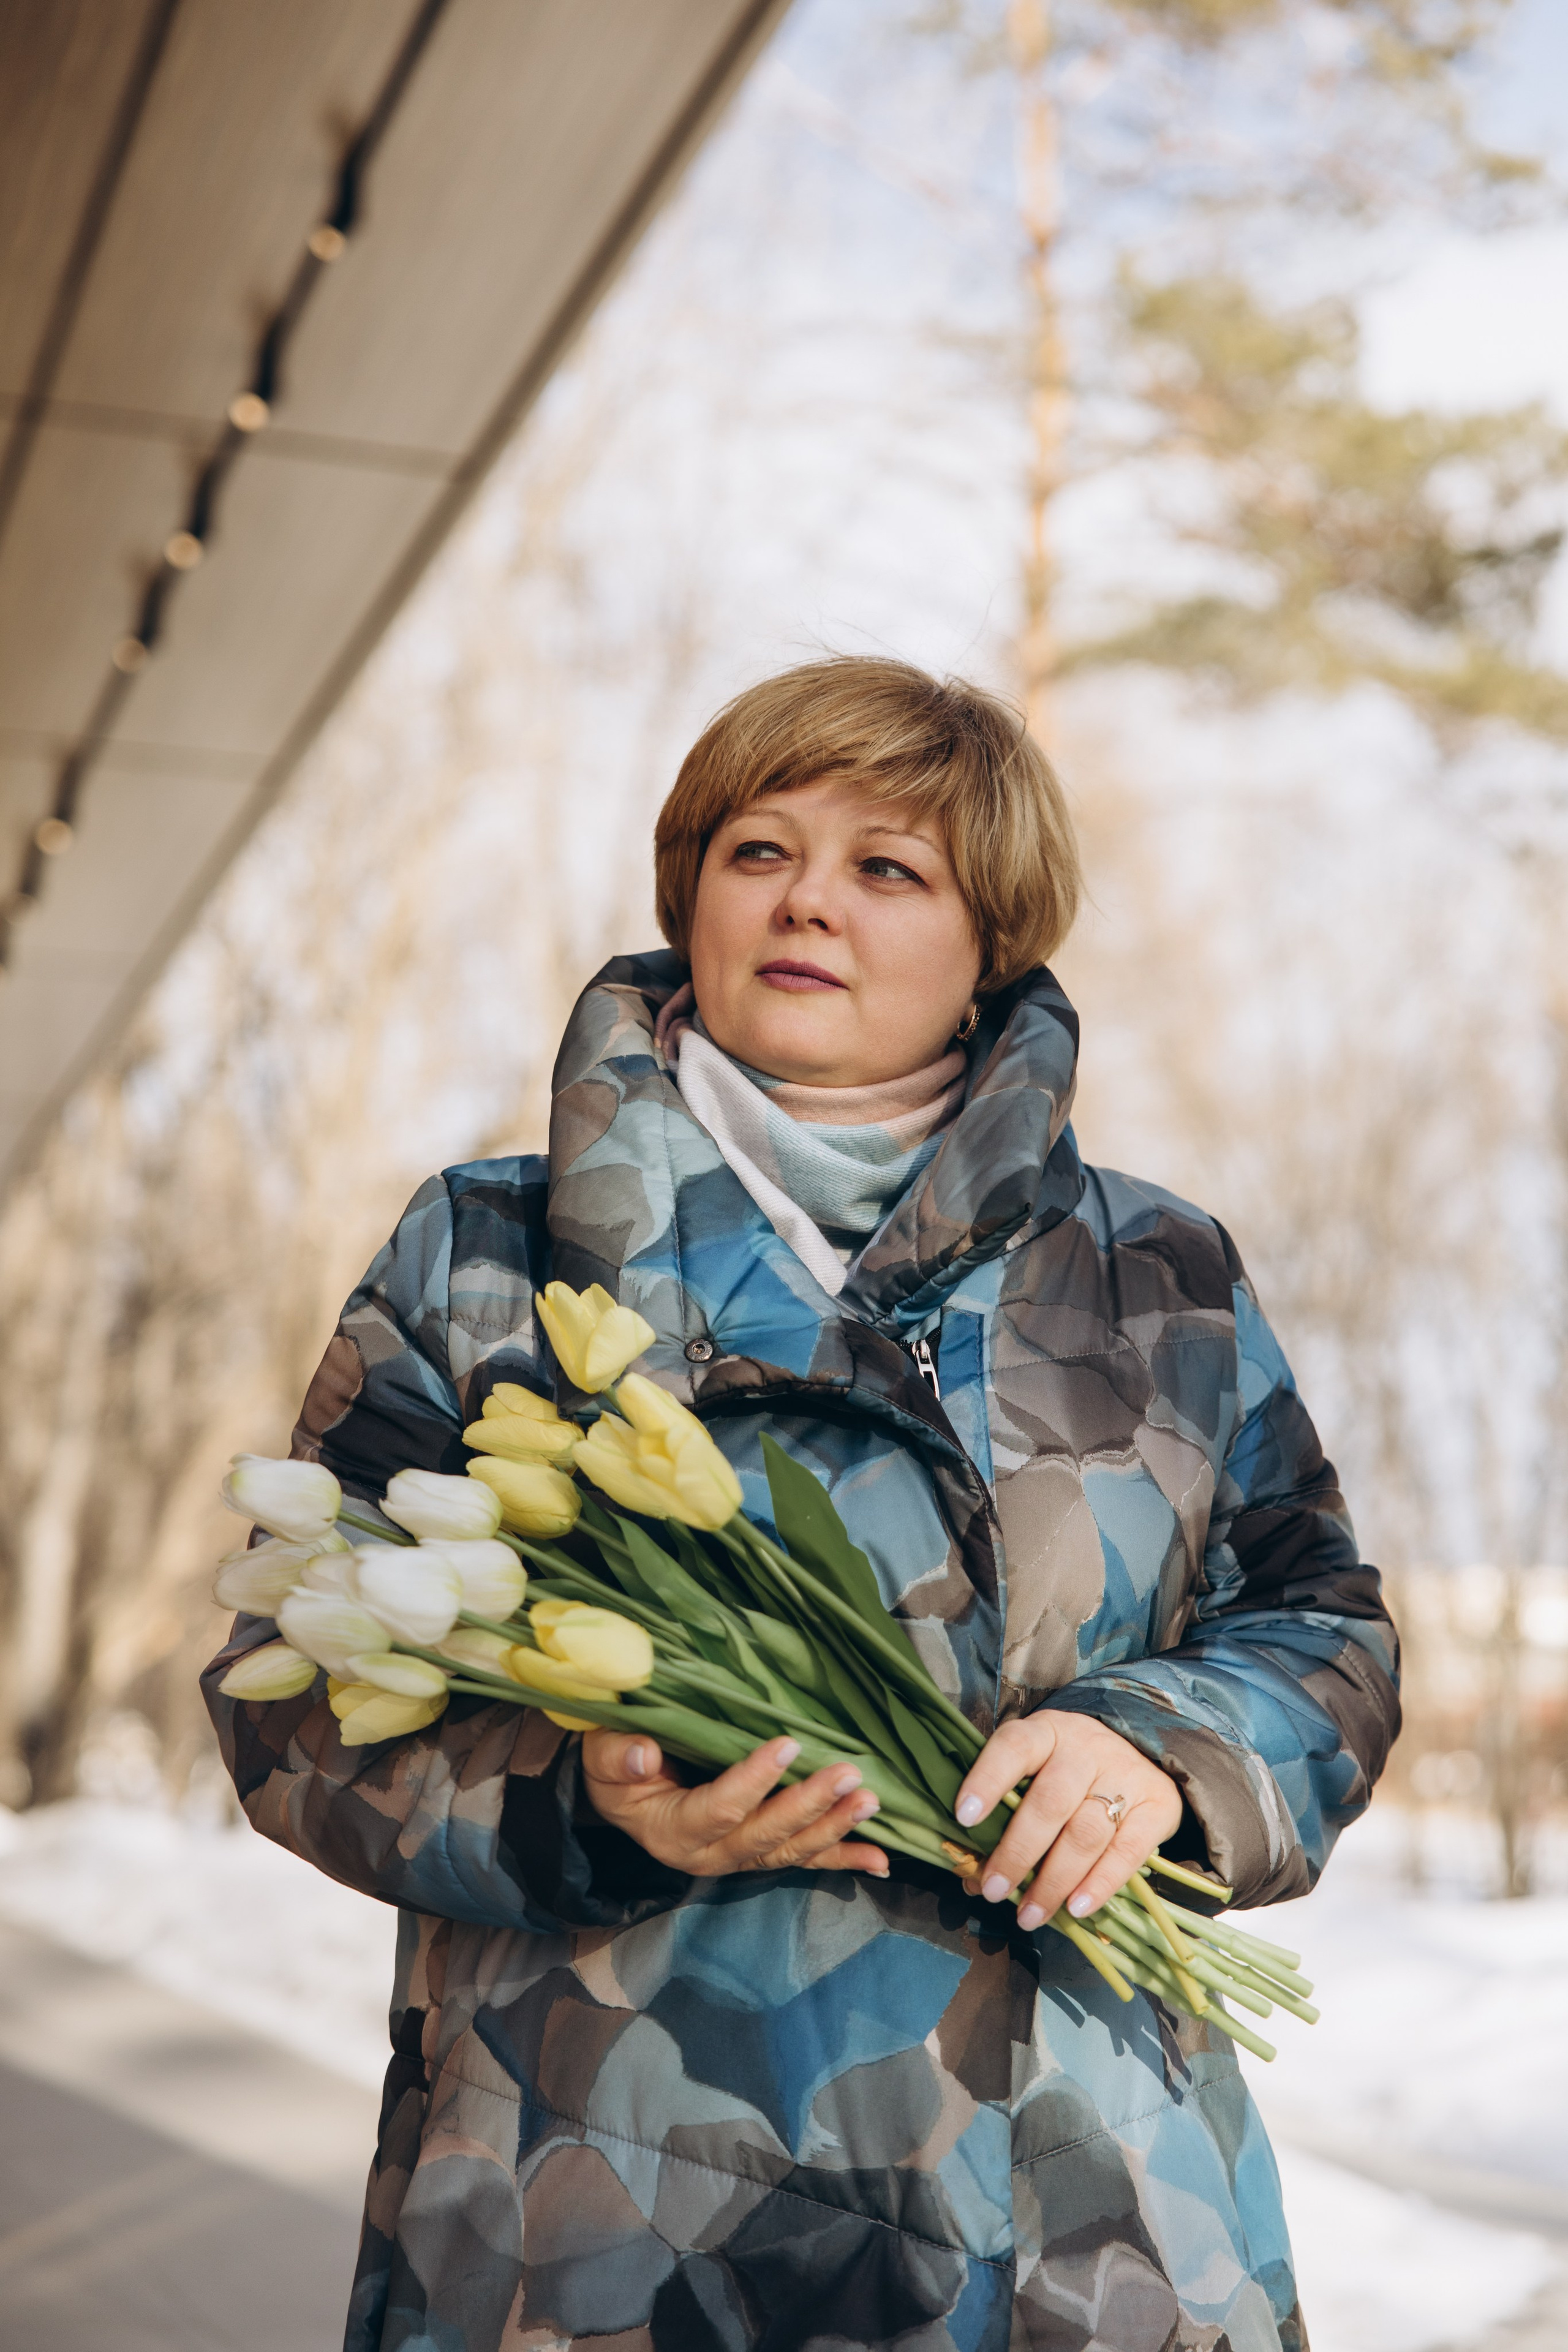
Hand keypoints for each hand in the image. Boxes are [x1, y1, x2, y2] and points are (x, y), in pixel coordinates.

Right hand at [582, 1731, 890, 1878]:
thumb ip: (619, 1755)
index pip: (719, 1809)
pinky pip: (804, 1860)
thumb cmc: (616, 1770)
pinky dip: (843, 1859)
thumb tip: (643, 1755)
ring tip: (869, 1802)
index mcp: (673, 1831)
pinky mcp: (759, 1854)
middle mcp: (710, 1855)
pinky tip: (879, 1858)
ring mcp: (739, 1859)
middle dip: (809, 1806)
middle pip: (765, 1835)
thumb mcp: (604, 1756)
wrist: (623, 1796)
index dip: (754, 1780)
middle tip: (847, 1775)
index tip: (789, 1744)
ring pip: (791, 1851)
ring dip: (834, 1829)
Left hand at [953, 1712, 1181, 1930]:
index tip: (964, 1818)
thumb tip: (971, 1878)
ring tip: (1029, 1914)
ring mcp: (1124, 1775)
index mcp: (1046, 1733)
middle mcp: (1085, 1748)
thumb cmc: (1068, 1773)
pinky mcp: (1157, 1806)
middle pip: (1049, 1802)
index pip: (1014, 1748)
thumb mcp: (1034, 1776)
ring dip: (1054, 1881)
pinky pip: (1127, 1852)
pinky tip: (1076, 1909)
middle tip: (993, 1890)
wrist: (1141, 1755)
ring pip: (1085, 1833)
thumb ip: (1003, 1818)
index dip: (987, 1781)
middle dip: (1017, 1853)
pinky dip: (1100, 1884)